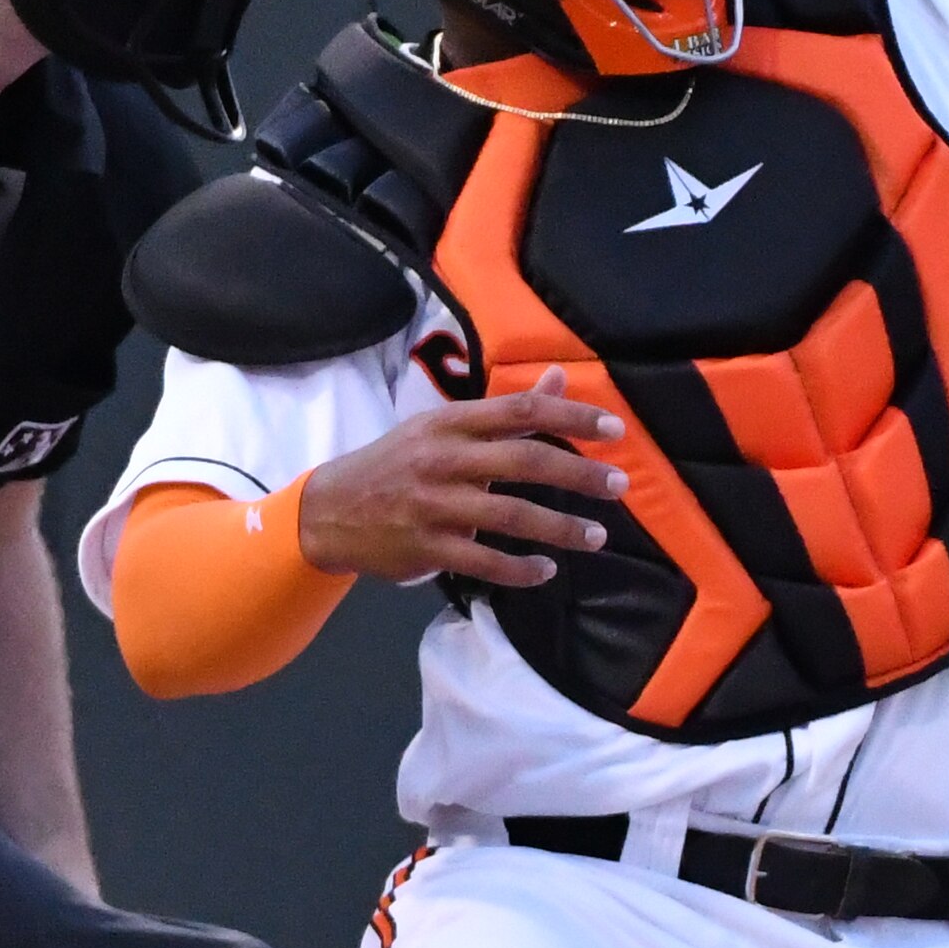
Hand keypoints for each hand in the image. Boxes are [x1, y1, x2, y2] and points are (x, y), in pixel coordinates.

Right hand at [297, 372, 629, 584]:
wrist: (329, 512)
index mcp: (451, 423)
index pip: (521, 411)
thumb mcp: (445, 428)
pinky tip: (546, 570)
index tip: (616, 430)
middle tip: (619, 487)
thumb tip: (561, 377)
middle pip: (524, 460)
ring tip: (595, 537)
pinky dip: (520, 569)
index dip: (572, 416)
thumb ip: (507, 410)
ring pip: (509, 515)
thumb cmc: (397, 464)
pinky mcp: (425, 547)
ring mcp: (433, 505)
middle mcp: (443, 459)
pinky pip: (483, 562)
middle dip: (579, 474)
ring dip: (560, 528)